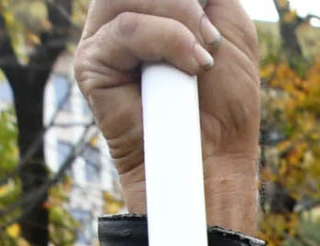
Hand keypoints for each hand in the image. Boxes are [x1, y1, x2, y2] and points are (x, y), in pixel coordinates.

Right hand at [75, 0, 260, 232]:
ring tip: (202, 61)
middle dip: (185, 3)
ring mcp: (102, 40)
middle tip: (211, 40)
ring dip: (180, 20)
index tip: (210, 25)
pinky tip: (189, 69)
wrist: (216, 157)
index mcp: (148, 7)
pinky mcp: (90, 65)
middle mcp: (119, 18)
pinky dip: (165, 41)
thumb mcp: (228, 25)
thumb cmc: (225, 101)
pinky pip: (126, 30)